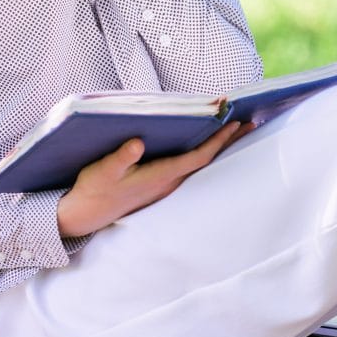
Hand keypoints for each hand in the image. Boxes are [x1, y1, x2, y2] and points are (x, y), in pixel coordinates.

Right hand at [55, 121, 254, 237]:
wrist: (85, 214)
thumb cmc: (94, 188)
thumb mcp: (103, 169)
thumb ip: (120, 157)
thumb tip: (137, 143)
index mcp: (160, 176)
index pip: (197, 157)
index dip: (217, 141)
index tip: (234, 124)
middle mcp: (168, 183)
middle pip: (206, 160)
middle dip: (228, 142)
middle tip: (250, 122)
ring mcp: (165, 185)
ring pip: (199, 164)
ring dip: (218, 147)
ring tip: (235, 129)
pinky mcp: (159, 185)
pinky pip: (189, 166)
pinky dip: (203, 152)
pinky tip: (205, 143)